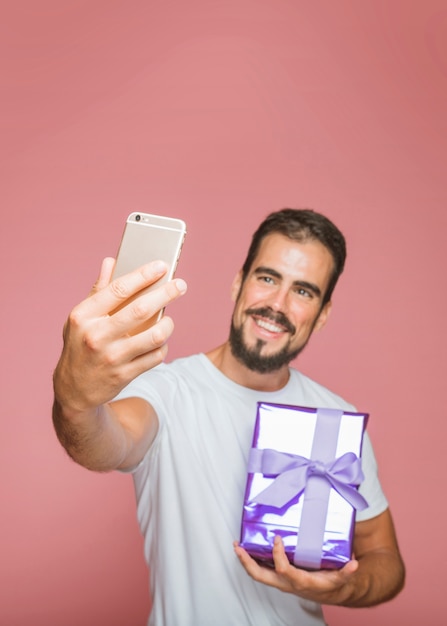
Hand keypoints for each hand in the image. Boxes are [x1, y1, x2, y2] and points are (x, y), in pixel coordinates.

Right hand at [53, 257, 186, 413]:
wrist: (73, 390)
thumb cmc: (79, 346)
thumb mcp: (79, 318)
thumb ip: (97, 291)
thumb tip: (110, 262)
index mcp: (83, 316)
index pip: (119, 289)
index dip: (143, 275)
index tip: (161, 266)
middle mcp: (96, 335)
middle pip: (141, 309)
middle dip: (166, 293)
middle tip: (180, 285)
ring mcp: (111, 357)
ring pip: (154, 336)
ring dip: (168, 325)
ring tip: (169, 319)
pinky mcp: (124, 375)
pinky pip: (155, 356)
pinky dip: (162, 347)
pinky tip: (160, 342)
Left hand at [234, 536, 357, 605]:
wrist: (331, 593)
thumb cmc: (333, 583)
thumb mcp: (341, 578)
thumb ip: (347, 572)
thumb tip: (354, 564)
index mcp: (300, 582)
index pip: (284, 571)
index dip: (278, 556)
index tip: (277, 539)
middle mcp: (287, 583)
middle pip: (261, 576)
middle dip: (247, 562)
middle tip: (238, 547)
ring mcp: (280, 581)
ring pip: (258, 574)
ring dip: (245, 560)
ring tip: (237, 546)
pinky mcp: (279, 577)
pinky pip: (262, 570)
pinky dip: (252, 560)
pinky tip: (249, 548)